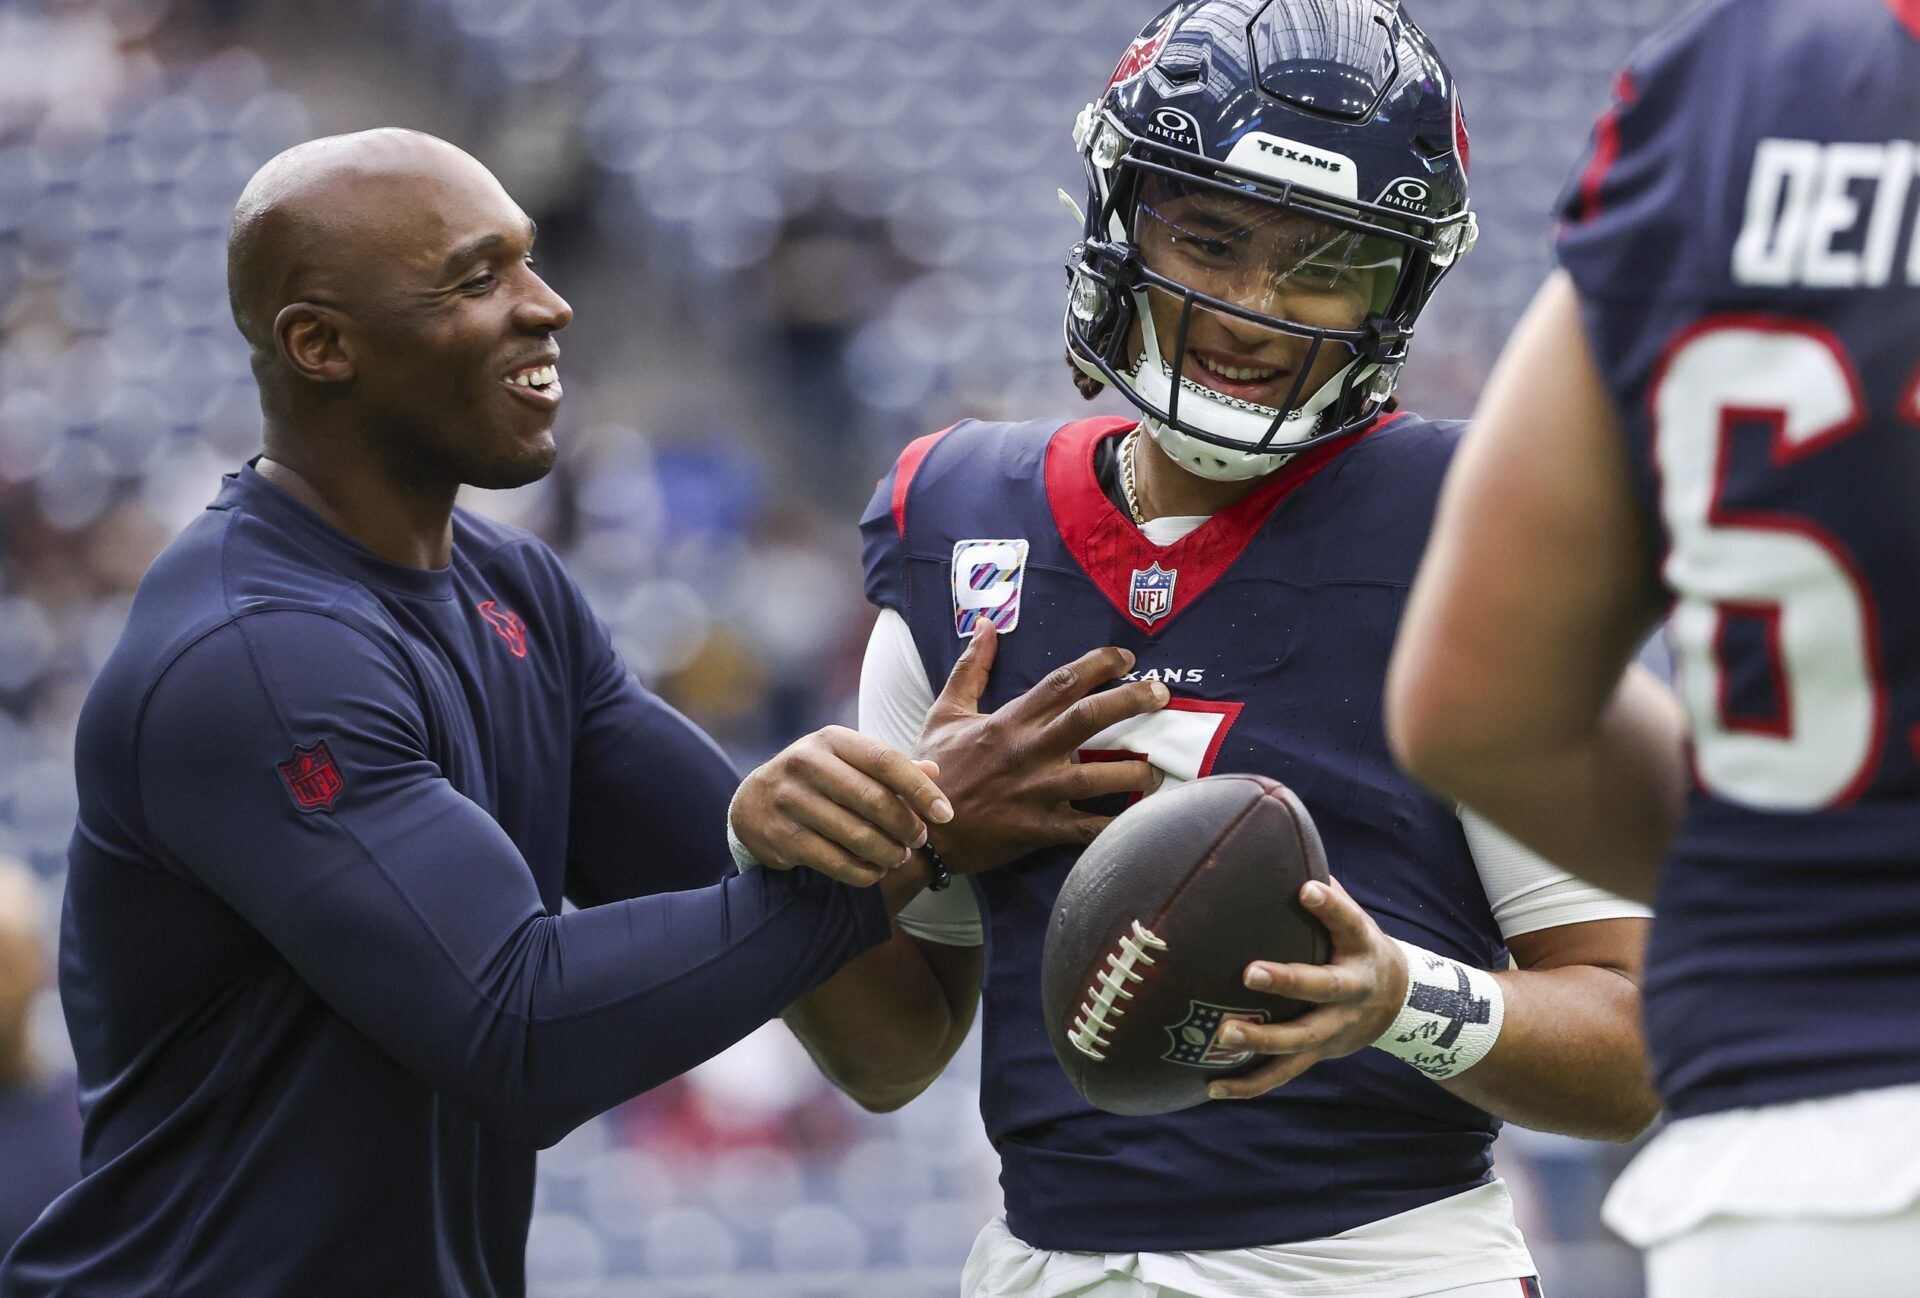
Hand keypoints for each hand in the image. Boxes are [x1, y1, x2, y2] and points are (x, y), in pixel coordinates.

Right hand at [730, 728, 951, 886]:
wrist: (753, 804)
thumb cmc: (816, 780)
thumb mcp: (847, 761)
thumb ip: (890, 767)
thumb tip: (935, 771)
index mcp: (831, 739)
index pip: (885, 760)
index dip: (920, 789)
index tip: (945, 813)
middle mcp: (806, 763)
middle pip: (873, 799)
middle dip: (906, 826)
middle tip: (920, 840)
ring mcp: (790, 800)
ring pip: (856, 835)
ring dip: (888, 853)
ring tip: (899, 857)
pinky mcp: (781, 836)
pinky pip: (835, 862)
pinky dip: (863, 872)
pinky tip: (875, 872)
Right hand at [912, 622, 1169, 873]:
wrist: (920, 830)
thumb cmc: (935, 769)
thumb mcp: (945, 713)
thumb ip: (970, 669)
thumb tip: (985, 625)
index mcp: (1008, 722)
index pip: (1062, 683)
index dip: (1099, 664)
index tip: (1126, 657)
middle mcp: (1027, 752)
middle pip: (1088, 718)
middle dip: (1131, 701)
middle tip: (1161, 693)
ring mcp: (1036, 793)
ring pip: (1097, 777)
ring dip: (1134, 771)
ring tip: (1157, 771)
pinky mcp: (1039, 829)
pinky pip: (1086, 829)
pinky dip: (1116, 827)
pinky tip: (1141, 821)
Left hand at [1204, 877, 1409, 1099]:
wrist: (1401, 1006)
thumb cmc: (1356, 946)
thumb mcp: (1352, 919)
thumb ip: (1323, 889)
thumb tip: (1278, 838)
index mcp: (1360, 948)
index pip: (1349, 922)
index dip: (1331, 906)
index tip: (1307, 888)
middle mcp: (1351, 991)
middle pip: (1322, 988)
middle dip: (1287, 981)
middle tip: (1249, 972)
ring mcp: (1335, 1028)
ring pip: (1299, 1040)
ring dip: (1261, 1041)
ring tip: (1222, 1034)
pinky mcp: (1317, 1054)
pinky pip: (1281, 1074)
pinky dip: (1248, 1083)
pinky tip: (1211, 1087)